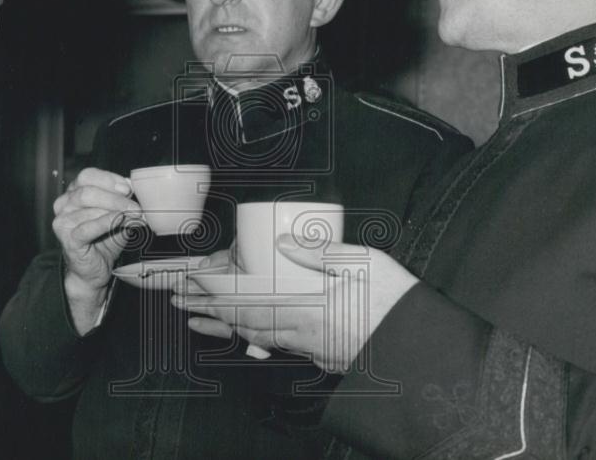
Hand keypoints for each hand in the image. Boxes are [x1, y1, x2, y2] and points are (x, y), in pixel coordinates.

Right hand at [52, 168, 140, 332]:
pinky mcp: (67, 238)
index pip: (87, 176)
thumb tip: (139, 192)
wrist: (93, 271)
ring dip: (116, 211)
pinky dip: (106, 222)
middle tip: (136, 207)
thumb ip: (125, 203)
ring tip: (134, 216)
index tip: (128, 188)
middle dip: (116, 198)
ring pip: (90, 208)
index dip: (108, 179)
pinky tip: (119, 221)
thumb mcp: (118, 216)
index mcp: (74, 193)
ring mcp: (63, 221)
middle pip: (88, 191)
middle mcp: (64, 204)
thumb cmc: (103, 240)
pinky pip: (88, 226)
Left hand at [173, 236, 417, 372]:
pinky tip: (241, 332)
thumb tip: (285, 241)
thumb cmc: (397, 304)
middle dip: (205, 307)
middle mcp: (300, 331)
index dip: (214, 287)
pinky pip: (272, 344)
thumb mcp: (367, 264)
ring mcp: (307, 346)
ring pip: (253, 335)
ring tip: (192, 316)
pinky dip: (248, 336)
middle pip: (240, 319)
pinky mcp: (316, 354)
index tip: (189, 278)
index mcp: (307, 306)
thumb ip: (324, 252)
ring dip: (220, 324)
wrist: (421, 351)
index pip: (247, 296)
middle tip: (174, 298)